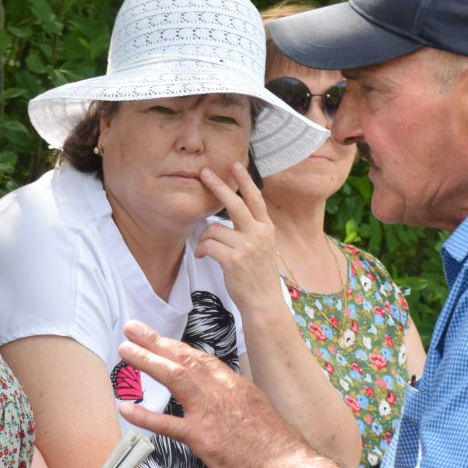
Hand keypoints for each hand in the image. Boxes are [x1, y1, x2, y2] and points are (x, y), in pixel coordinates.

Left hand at [115, 319, 291, 467]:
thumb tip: (223, 405)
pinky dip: (144, 416)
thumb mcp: (258, 413)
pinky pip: (167, 425)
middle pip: (184, 359)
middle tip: (132, 329)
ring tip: (126, 350)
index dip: (176, 346)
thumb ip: (235, 404)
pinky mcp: (203, 438)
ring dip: (147, 361)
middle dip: (155, 341)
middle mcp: (221, 392)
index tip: (158, 338)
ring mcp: (210, 413)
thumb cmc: (277, 447)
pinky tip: (125, 408)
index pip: (200, 359)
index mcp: (234, 385)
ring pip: (174, 377)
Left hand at [194, 164, 287, 314]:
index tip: (235, 165)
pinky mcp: (233, 260)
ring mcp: (246, 247)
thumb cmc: (259, 277)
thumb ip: (252, 231)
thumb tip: (230, 216)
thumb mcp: (264, 248)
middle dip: (218, 186)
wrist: (263, 303)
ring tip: (205, 249)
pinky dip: (201, 250)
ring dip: (204, 238)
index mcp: (266, 229)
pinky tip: (203, 256)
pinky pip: (208, 245)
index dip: (245, 180)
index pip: (255, 199)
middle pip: (234, 203)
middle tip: (204, 173)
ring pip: (213, 228)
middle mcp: (258, 234)